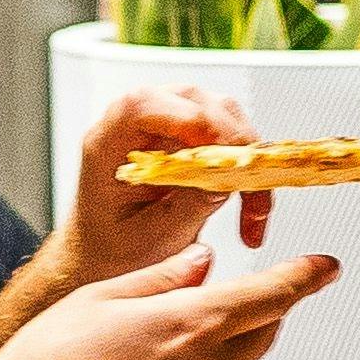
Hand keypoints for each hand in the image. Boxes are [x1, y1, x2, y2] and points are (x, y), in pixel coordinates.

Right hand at [0, 242, 333, 359]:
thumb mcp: (102, 298)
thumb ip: (164, 279)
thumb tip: (204, 264)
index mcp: (191, 324)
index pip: (273, 294)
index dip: (306, 276)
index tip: (326, 266)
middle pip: (264, 332)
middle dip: (259, 310)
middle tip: (227, 300)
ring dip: (228, 352)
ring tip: (166, 350)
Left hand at [59, 87, 282, 287]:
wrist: (110, 259)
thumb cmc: (116, 251)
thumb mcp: (153, 239)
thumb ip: (190, 204)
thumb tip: (228, 175)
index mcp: (108, 145)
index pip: (143, 105)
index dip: (189, 119)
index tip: (224, 151)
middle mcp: (136, 127)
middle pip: (191, 101)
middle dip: (230, 138)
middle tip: (246, 181)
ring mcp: (164, 128)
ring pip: (218, 111)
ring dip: (245, 155)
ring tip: (251, 204)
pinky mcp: (188, 137)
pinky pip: (230, 134)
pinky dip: (247, 167)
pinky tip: (250, 204)